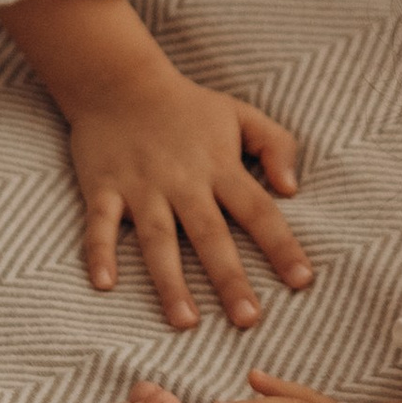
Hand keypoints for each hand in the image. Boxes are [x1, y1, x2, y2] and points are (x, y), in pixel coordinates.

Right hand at [0, 0, 309, 333]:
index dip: (282, 246)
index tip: (302, 281)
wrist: (119, 81)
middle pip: (210, 236)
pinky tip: (105, 284)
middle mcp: (182, 182)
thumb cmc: (187, 106)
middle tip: (247, 320)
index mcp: (219, 166)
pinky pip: (99, 224)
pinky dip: (99, 252)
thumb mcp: (240, 114)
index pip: (259, 211)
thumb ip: (276, 145)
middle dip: (229, 279)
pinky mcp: (103, 188)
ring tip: (185, 321)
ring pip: (158, 239)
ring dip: (170, 281)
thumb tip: (291, 188)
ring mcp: (140, 187)